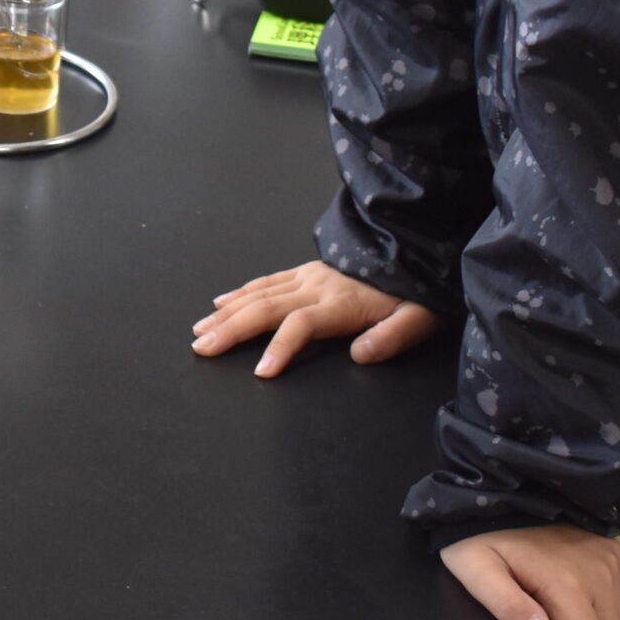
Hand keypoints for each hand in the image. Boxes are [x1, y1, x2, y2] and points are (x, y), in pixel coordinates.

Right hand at [191, 259, 439, 376]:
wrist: (415, 246)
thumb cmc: (417, 290)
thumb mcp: (419, 318)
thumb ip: (392, 338)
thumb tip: (361, 355)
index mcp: (342, 302)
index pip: (301, 325)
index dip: (280, 348)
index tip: (261, 372)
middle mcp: (317, 286)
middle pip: (266, 308)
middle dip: (230, 329)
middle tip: (202, 348)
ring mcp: (309, 276)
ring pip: (258, 294)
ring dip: (226, 313)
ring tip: (200, 330)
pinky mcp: (307, 270)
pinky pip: (266, 281)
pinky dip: (239, 292)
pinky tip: (221, 301)